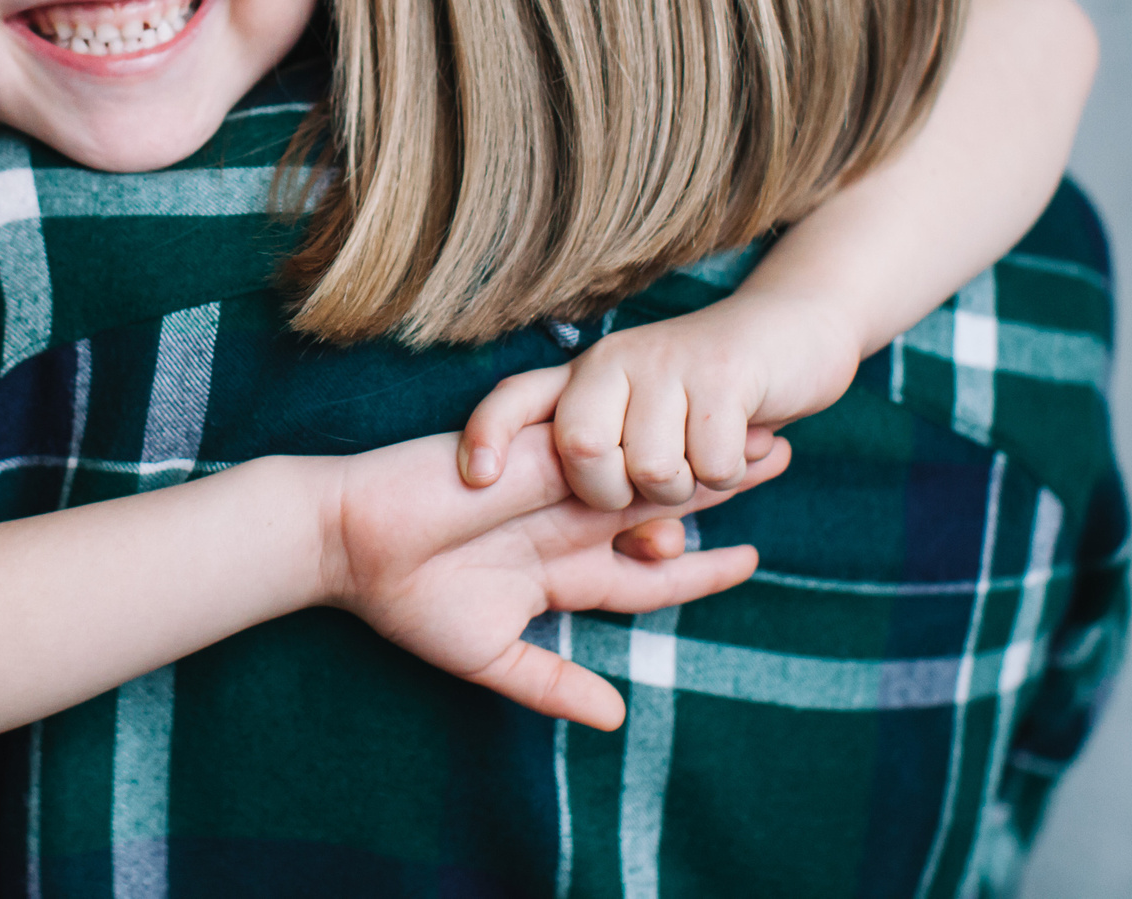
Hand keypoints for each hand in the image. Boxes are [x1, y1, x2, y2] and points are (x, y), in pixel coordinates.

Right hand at [318, 425, 788, 729]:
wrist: (348, 541)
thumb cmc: (408, 599)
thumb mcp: (491, 654)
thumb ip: (552, 683)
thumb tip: (617, 719)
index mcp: (563, 570)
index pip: (650, 572)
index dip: (702, 570)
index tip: (751, 559)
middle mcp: (567, 521)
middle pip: (664, 502)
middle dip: (723, 485)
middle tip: (782, 456)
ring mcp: (552, 481)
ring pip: (645, 462)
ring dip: (700, 446)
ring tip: (759, 426)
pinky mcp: (530, 445)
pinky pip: (600, 435)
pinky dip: (643, 427)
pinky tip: (689, 412)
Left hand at [459, 292, 859, 508]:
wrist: (793, 331)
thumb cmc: (708, 396)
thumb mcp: (641, 416)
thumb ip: (604, 457)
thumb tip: (575, 531)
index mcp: (584, 375)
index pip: (512, 399)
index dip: (486, 437)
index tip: (476, 480)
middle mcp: (615, 361)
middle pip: (583, 450)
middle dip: (616, 493)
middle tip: (653, 481)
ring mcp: (668, 363)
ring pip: (653, 469)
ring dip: (686, 487)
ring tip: (705, 455)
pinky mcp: (725, 374)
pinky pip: (713, 464)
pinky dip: (730, 472)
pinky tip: (745, 441)